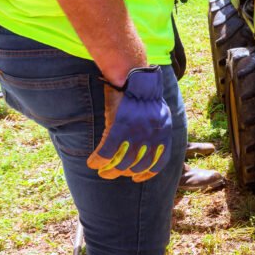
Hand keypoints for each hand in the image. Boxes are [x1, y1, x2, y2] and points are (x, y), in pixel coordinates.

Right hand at [87, 67, 171, 181]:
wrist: (133, 75)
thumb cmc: (142, 94)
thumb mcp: (158, 114)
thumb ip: (155, 132)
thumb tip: (149, 148)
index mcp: (163, 133)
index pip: (159, 163)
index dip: (147, 174)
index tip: (136, 178)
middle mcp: (152, 136)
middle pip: (137, 165)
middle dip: (123, 173)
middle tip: (111, 174)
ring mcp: (136, 132)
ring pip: (122, 162)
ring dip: (109, 171)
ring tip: (102, 171)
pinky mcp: (119, 127)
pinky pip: (107, 152)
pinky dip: (98, 160)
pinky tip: (92, 162)